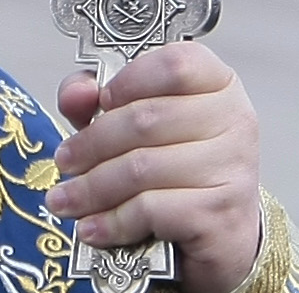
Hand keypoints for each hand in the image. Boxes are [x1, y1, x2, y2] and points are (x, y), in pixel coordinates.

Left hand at [48, 44, 261, 292]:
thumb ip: (98, 99)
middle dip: (91, 143)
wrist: (222, 234)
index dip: (130, 79)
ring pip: (143, 167)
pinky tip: (93, 228)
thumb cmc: (178, 166)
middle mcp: (235, 121)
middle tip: (64, 161)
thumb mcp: (135, 120)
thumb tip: (76, 94)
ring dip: (92, 187)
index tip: (99, 100)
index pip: (175, 64)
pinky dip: (113, 220)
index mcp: (218, 83)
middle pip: (146, 119)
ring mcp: (233, 169)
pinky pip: (151, 209)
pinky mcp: (221, 215)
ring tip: (65, 200)